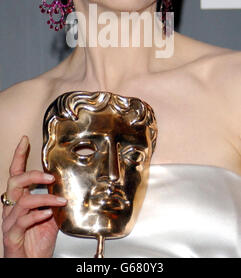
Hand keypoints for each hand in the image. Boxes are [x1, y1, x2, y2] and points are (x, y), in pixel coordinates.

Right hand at [2, 136, 66, 257]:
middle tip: (50, 176)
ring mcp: (10, 222)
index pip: (16, 174)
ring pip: (22, 201)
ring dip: (44, 198)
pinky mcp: (12, 235)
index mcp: (19, 200)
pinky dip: (37, 215)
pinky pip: (23, 220)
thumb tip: (69, 189)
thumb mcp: (50, 218)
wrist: (29, 264)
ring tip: (59, 200)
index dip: (19, 156)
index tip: (25, 141)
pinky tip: (48, 214)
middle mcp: (12, 208)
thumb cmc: (36, 243)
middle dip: (32, 174)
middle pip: (14, 182)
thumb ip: (55, 203)